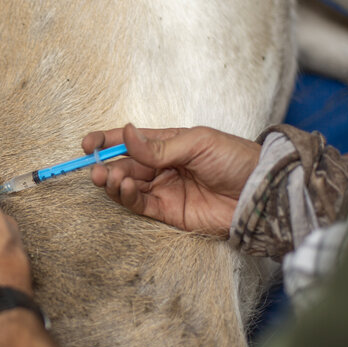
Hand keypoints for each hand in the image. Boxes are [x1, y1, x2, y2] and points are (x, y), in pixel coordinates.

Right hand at [82, 124, 259, 235]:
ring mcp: (164, 189)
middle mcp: (162, 166)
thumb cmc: (234, 159)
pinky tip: (127, 187)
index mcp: (168, 144)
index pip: (131, 141)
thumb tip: (127, 133)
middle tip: (97, 169)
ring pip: (129, 186)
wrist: (259, 191)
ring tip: (112, 178)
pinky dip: (129, 197)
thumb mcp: (196, 143)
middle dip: (107, 166)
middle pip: (125, 165)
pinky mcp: (168, 212)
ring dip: (115, 182)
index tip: (88, 143)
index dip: (107, 141)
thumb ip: (158, 146)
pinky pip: (141, 205)